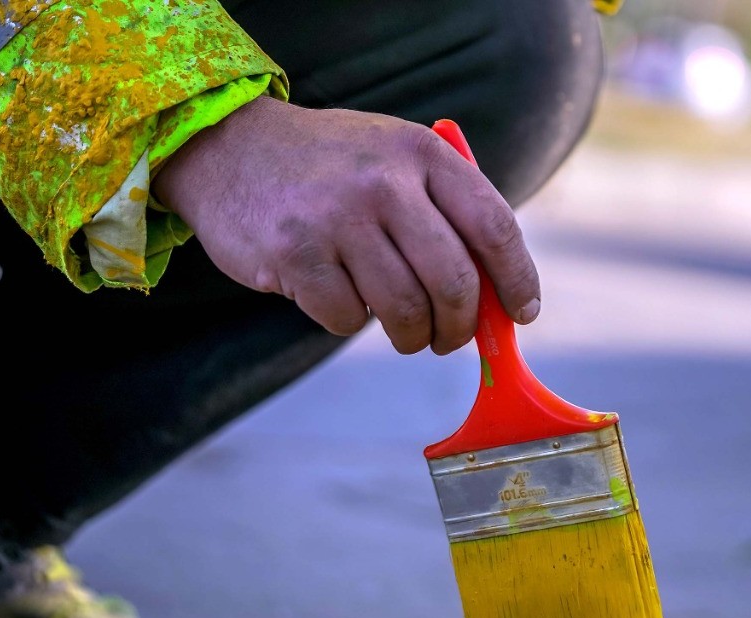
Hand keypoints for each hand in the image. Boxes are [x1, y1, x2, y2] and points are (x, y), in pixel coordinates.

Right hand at [153, 96, 539, 353]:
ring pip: (405, 311)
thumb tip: (499, 300)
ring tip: (404, 330)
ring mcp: (338, 218)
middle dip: (461, 327)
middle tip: (451, 339)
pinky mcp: (296, 255)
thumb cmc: (331, 168)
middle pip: (455, 283)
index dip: (517, 280)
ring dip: (411, 336)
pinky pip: (349, 319)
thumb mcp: (395, 160)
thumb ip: (447, 215)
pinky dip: (351, 321)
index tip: (522, 312)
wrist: (228, 144)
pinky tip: (338, 294)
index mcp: (422, 154)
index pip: (494, 227)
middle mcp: (384, 182)